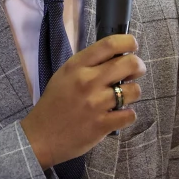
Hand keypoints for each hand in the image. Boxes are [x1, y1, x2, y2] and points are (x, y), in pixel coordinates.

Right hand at [21, 34, 144, 168]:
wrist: (40, 136)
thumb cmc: (54, 102)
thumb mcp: (65, 75)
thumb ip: (88, 64)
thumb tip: (117, 56)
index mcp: (77, 66)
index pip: (110, 44)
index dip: (128, 42)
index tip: (133, 46)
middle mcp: (88, 81)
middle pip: (129, 63)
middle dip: (138, 66)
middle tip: (135, 72)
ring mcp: (96, 104)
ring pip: (133, 90)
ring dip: (132, 93)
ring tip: (122, 97)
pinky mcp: (101, 125)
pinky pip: (129, 115)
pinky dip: (127, 115)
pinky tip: (118, 115)